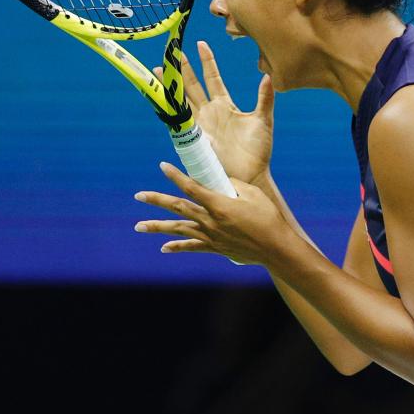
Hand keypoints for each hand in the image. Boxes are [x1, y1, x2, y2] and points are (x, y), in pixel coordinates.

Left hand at [134, 161, 293, 266]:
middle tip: (138, 195)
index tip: (163, 166)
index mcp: (219, 204)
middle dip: (156, 200)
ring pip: (178, 229)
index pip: (191, 187)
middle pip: (178, 207)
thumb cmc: (268, 218)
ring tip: (138, 226)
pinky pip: (192, 247)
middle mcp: (210, 221)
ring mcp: (210, 236)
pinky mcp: (215, 247)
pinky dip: (177, 246)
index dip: (175, 176)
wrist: (275, 248)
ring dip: (157, 227)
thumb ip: (233, 184)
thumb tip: (220, 180)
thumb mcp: (253, 194)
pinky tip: (163, 247)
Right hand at [157, 41, 273, 183]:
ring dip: (170, 85)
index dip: (206, 61)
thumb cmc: (259, 151)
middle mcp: (209, 112)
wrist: (251, 175)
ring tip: (158, 69)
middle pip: (192, 85)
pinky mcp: (195, 138)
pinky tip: (160, 98)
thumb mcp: (263, 121)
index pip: (213, 77)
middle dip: (182, 68)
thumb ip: (264, 99)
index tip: (200, 43)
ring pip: (181, 100)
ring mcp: (200, 125)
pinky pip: (179, 122)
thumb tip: (268, 76)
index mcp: (225, 105)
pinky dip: (169, 110)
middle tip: (171, 50)